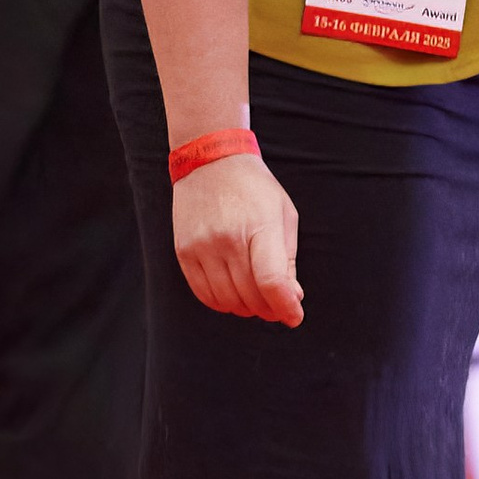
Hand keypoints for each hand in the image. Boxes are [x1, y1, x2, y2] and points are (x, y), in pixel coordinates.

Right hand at [171, 151, 303, 325]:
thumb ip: (288, 260)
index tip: (295, 317)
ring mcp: (202, 246)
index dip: (285, 306)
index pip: (271, 280)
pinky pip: (203, 292)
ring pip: (226, 299)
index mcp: (259, 227)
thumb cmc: (255, 190)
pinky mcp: (183, 251)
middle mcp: (227, 239)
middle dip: (269, 309)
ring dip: (246, 308)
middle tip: (278, 309)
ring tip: (257, 302)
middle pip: (250, 294)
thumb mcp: (283, 216)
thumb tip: (292, 298)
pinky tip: (233, 297)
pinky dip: (221, 302)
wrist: (211, 161)